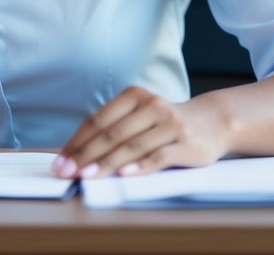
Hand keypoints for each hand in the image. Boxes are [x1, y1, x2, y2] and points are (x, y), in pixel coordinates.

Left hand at [52, 85, 229, 178]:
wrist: (213, 122)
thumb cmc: (165, 123)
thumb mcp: (140, 116)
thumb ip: (115, 129)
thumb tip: (77, 156)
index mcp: (134, 96)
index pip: (98, 120)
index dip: (77, 141)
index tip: (61, 160)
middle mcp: (151, 105)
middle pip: (111, 133)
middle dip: (85, 155)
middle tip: (66, 172)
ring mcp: (169, 123)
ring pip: (132, 146)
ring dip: (106, 163)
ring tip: (87, 176)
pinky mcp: (185, 143)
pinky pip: (158, 156)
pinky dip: (139, 166)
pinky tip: (123, 175)